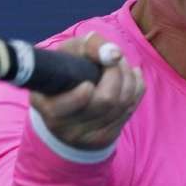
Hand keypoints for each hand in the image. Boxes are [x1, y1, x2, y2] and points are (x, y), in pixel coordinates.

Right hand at [29, 32, 145, 149]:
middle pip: (106, 100)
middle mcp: (67, 129)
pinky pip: (131, 109)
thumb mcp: (68, 54)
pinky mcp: (107, 138)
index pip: (64, 108)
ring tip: (120, 64)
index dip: (80, 96)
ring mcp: (89, 137)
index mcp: (50, 108)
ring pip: (123, 104)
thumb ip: (88, 47)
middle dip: (116, 73)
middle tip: (114, 58)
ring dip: (128, 77)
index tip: (87, 84)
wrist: (65, 109)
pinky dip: (136, 87)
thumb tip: (115, 54)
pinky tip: (130, 76)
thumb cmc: (65, 73)